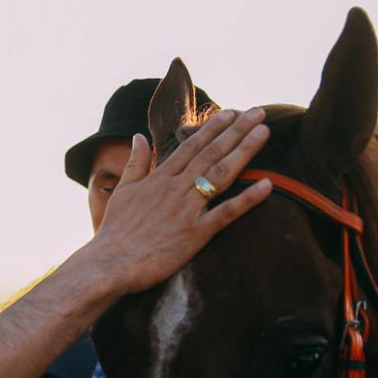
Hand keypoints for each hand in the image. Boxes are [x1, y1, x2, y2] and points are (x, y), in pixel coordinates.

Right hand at [89, 109, 271, 294]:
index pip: (191, 147)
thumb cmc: (115, 232)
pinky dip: (248, 199)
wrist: (110, 264)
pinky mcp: (195, 233)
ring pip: (221, 174)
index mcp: (159, 178)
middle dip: (237, 131)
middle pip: (211, 153)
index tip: (231, 113)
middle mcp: (176, 188)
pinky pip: (226, 213)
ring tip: (264, 132)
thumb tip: (137, 137)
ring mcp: (187, 209)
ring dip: (245, 151)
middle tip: (259, 113)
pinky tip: (267, 185)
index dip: (213, 129)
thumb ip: (135, 163)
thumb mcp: (122, 191)